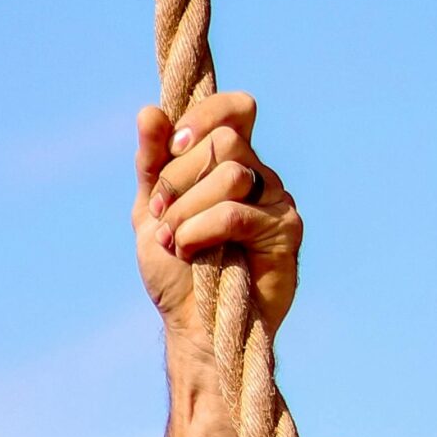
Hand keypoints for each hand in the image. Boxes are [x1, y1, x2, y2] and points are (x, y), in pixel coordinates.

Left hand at [134, 92, 301, 346]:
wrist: (191, 327)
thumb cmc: (174, 270)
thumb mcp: (150, 210)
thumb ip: (151, 163)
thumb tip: (150, 111)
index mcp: (230, 160)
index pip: (235, 109)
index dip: (204, 116)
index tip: (173, 146)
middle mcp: (259, 174)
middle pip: (223, 141)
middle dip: (178, 178)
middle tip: (161, 215)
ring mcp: (276, 201)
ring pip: (229, 175)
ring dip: (185, 212)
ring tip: (175, 243)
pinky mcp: (286, 232)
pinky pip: (236, 214)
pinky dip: (200, 232)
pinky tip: (193, 254)